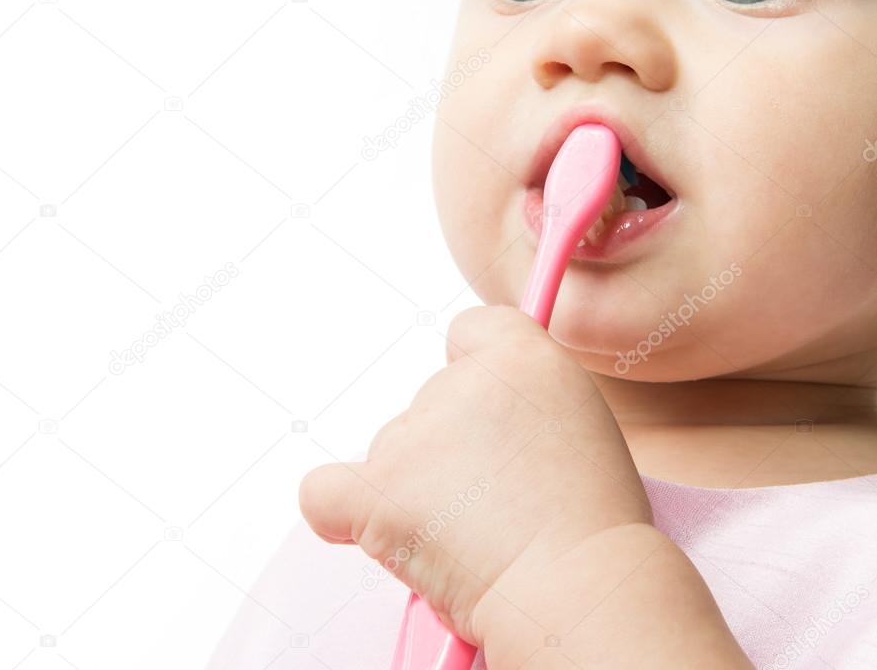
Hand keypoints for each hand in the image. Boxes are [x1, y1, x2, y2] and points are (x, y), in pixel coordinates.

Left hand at [297, 305, 653, 645]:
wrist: (582, 588)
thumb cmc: (592, 522)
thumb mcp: (579, 423)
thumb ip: (523, 399)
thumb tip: (479, 416)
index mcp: (519, 354)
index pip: (469, 331)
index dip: (475, 373)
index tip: (488, 414)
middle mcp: (459, 381)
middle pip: (430, 403)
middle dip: (453, 450)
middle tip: (500, 503)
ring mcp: (413, 435)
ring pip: (394, 453)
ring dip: (418, 491)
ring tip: (475, 538)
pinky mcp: (379, 491)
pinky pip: (326, 492)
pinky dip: (340, 511)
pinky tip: (372, 529)